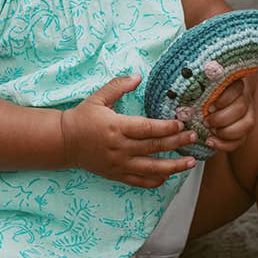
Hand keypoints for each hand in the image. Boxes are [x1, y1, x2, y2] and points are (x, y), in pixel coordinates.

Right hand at [60, 74, 199, 188]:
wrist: (64, 142)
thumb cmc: (82, 117)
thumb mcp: (98, 98)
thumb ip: (118, 86)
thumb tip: (138, 76)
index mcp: (116, 127)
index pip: (146, 129)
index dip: (166, 127)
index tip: (181, 124)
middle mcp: (119, 148)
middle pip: (153, 147)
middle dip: (176, 143)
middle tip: (194, 137)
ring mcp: (118, 164)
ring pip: (150, 168)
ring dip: (173, 167)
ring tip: (190, 163)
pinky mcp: (116, 175)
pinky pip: (139, 181)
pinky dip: (155, 181)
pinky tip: (168, 176)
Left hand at [203, 76, 254, 153]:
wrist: (217, 100)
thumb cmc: (206, 92)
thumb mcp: (203, 86)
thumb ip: (199, 86)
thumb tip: (186, 82)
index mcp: (234, 85)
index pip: (236, 89)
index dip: (223, 99)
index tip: (209, 107)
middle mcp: (244, 99)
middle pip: (240, 108)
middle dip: (221, 118)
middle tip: (206, 121)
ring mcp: (247, 115)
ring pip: (247, 124)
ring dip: (226, 132)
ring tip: (210, 132)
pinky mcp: (243, 131)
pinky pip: (241, 141)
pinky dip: (225, 144)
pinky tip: (211, 142)